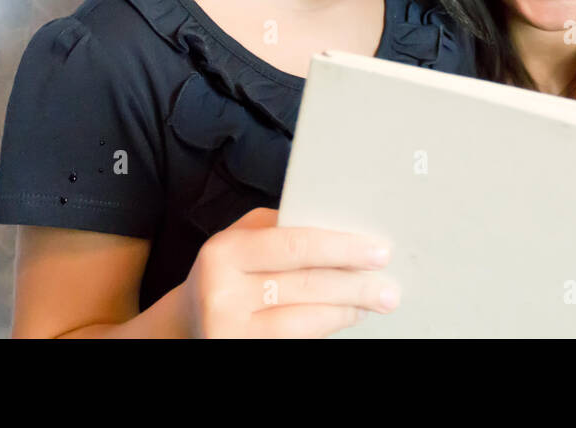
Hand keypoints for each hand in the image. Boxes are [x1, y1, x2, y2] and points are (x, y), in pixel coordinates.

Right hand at [182, 207, 400, 336]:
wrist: (186, 322)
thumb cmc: (227, 272)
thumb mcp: (241, 239)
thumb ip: (282, 226)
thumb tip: (341, 226)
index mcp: (225, 251)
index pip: (295, 245)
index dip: (342, 249)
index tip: (378, 251)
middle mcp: (223, 292)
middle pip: (306, 285)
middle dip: (356, 286)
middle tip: (389, 287)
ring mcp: (229, 330)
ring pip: (304, 321)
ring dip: (346, 311)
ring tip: (372, 303)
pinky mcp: (239, 350)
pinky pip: (295, 340)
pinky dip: (326, 327)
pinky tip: (345, 317)